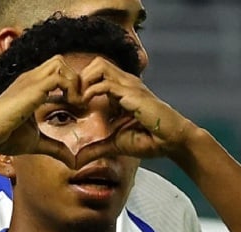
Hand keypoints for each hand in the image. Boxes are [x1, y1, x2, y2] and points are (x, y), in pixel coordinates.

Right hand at [0, 55, 82, 166]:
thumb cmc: (4, 137)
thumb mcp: (36, 142)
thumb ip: (55, 147)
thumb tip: (72, 160)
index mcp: (30, 87)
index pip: (55, 72)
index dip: (70, 86)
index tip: (77, 108)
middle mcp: (31, 78)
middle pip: (59, 61)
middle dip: (74, 78)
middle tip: (79, 101)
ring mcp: (31, 80)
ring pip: (61, 62)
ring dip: (74, 81)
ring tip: (76, 103)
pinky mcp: (33, 87)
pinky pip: (60, 77)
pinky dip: (71, 89)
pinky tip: (71, 106)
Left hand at [74, 57, 195, 165]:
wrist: (172, 141)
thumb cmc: (149, 140)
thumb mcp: (114, 144)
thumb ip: (95, 149)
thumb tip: (77, 160)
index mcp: (121, 89)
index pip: (95, 74)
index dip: (79, 85)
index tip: (68, 103)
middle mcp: (125, 83)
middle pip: (95, 63)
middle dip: (78, 77)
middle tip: (71, 99)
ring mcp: (130, 85)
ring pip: (98, 65)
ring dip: (83, 81)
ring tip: (77, 100)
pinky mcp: (133, 94)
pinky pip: (106, 83)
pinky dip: (90, 91)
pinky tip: (85, 104)